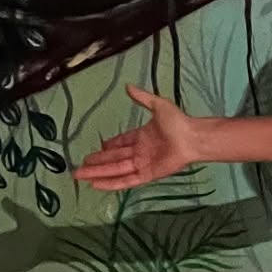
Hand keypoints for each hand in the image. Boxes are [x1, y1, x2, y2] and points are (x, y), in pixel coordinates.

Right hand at [72, 84, 198, 190]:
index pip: (121, 143)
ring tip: (79, 176)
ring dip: (98, 173)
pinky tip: (96, 185)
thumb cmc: (178, 122)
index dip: (108, 146)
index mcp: (142, 136)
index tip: (96, 148)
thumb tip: (128, 86)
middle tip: (79, 167)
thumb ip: (142, 97)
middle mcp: (140, 151)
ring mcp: (142, 164)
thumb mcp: (159, 105)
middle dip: (96, 162)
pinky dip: (111, 183)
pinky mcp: (146, 175)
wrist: (192, 138)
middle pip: (114, 158)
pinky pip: (125, 181)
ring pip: (115, 170)